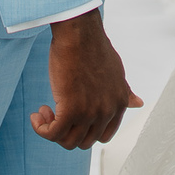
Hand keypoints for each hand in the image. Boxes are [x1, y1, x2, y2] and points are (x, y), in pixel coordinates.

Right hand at [30, 8, 142, 149]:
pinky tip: (36, 115)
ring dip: (51, 130)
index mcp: (119, 103)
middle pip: (84, 142)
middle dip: (67, 131)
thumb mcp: (115, 70)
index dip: (85, 130)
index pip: (104, 136)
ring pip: (68, 141)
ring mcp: (90, 113)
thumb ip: (124, 90)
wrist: (79, 32)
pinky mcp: (70, 110)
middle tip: (54, 112)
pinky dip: (41, 129)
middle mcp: (107, 111)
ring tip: (44, 111)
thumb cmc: (93, 46)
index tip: (72, 116)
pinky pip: (52, 134)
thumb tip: (139, 103)